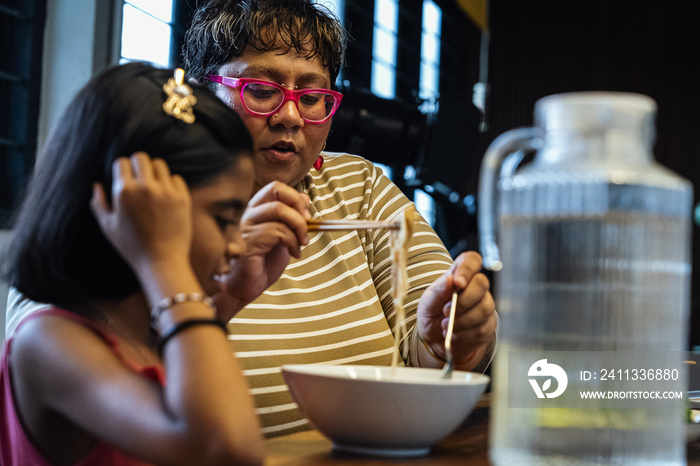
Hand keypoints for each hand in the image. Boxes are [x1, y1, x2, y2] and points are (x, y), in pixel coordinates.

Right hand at [91, 153, 191, 272]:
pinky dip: (170, 183)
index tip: (124, 179)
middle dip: (137, 166)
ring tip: (152, 186)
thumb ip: (98, 203)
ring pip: (159, 165)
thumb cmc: (132, 246)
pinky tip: (165, 196)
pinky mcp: (182, 197)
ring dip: (154, 172)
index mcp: (124, 191)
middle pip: (141, 158)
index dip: (121, 170)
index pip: (122, 162)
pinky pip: (175, 178)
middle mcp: (146, 187)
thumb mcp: (108, 227)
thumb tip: (96, 186)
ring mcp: (166, 191)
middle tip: (138, 179)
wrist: (162, 261)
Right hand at [213, 181, 310, 319]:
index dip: (296, 197)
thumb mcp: (284, 239)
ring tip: (301, 244)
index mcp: (257, 210)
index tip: (307, 216)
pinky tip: (293, 254)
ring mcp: (246, 225)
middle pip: (276, 189)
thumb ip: (292, 220)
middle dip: (298, 205)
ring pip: (279, 210)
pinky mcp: (248, 241)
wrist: (244, 289)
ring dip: (298, 228)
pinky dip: (292, 242)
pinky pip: (277, 231)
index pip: (276, 187)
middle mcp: (248, 213)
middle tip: (307, 225)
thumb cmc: (261, 265)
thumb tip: (305, 199)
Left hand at [416, 251, 496, 369]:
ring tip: (445, 325)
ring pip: (484, 308)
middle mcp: (476, 288)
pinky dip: (464, 334)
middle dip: (463, 301)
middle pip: (482, 283)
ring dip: (461, 320)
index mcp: (459, 275)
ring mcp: (485, 306)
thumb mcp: (427, 303)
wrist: (434, 340)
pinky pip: (482, 329)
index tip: (458, 283)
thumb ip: (438, 291)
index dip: (468, 268)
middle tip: (445, 311)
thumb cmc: (431, 314)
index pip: (472, 260)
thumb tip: (450, 279)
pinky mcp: (488, 325)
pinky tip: (454, 335)